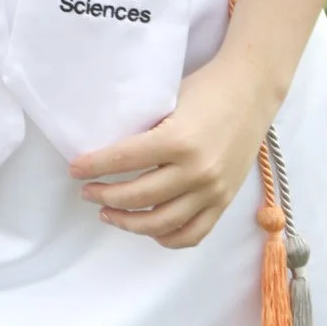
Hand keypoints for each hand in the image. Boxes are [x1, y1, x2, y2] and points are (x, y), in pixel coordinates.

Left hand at [69, 51, 274, 249]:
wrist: (251, 91)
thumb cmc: (206, 88)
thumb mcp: (170, 100)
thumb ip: (147, 128)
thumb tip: (110, 149)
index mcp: (178, 139)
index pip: (125, 159)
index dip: (94, 166)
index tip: (75, 169)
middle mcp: (196, 171)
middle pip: (138, 196)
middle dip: (105, 195)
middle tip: (87, 190)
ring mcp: (212, 191)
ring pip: (160, 223)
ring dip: (128, 222)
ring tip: (108, 211)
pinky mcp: (224, 202)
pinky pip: (191, 234)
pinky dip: (166, 237)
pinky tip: (148, 227)